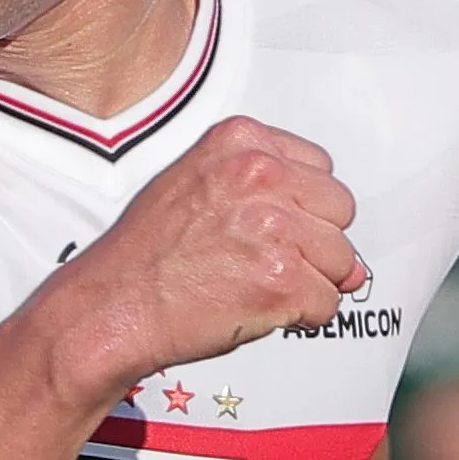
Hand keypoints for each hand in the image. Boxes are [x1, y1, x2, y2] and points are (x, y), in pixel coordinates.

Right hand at [36, 119, 361, 392]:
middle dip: (311, 245)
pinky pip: (327, 305)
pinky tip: (253, 308)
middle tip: (254, 262)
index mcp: (241, 141)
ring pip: (342, 262)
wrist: (109, 308)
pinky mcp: (282, 279)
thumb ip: (274, 200)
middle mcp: (261, 175)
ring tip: (249, 286)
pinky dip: (298, 318)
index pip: (320, 171)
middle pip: (340, 213)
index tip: (261, 228)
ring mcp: (275, 227)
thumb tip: (349, 260)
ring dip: (306, 283)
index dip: (298, 209)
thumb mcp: (197, 189)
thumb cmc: (145, 256)